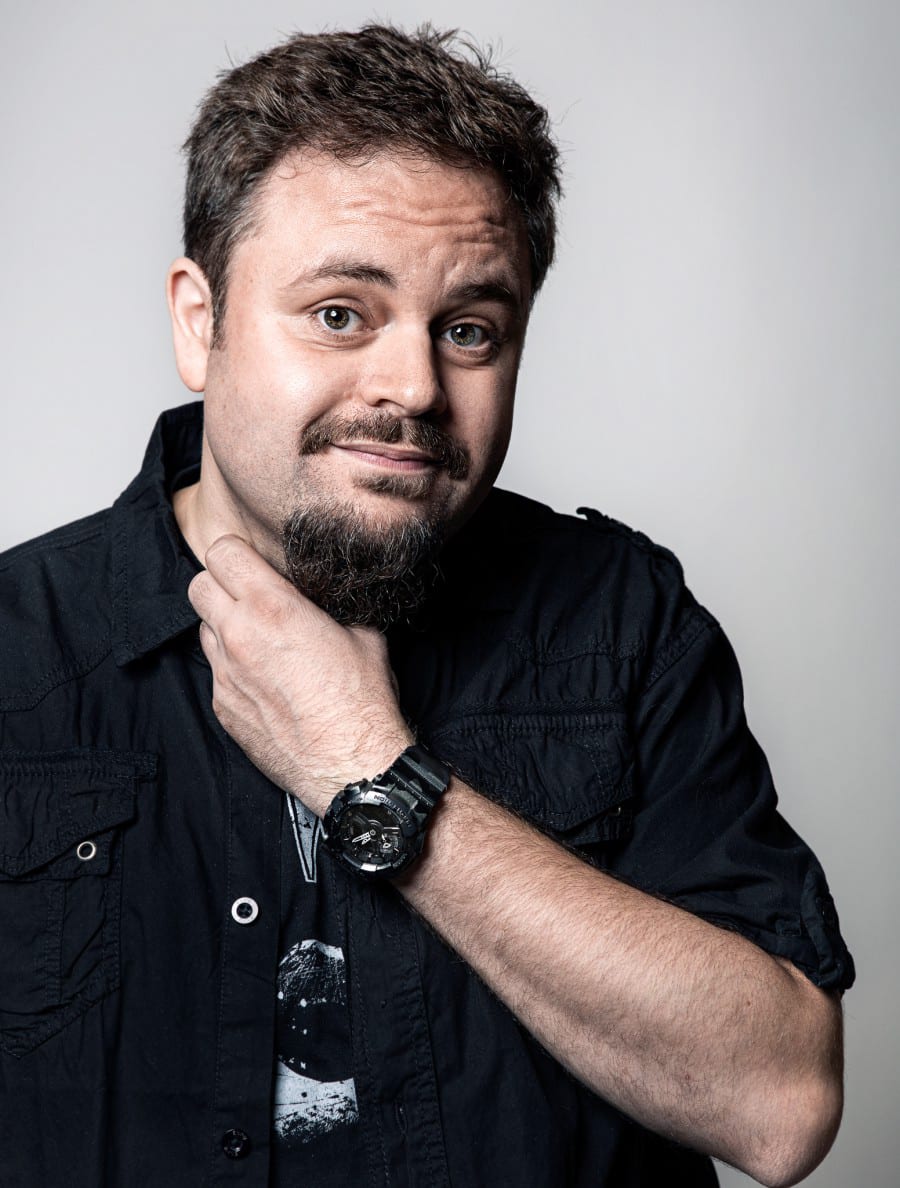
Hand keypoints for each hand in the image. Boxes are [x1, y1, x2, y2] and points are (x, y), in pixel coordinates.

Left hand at [187, 535, 412, 815]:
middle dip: (221, 584)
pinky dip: (234, 667)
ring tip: (261, 640)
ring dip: (224, 626)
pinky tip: (266, 680)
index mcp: (272, 607)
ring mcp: (225, 675)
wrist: (352, 766)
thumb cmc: (363, 701)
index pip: (222, 552)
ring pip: (203, 629)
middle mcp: (239, 636)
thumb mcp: (363, 634)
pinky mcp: (222, 707)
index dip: (238, 552)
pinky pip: (216, 671)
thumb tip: (328, 595)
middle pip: (198, 586)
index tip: (254, 562)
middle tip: (250, 595)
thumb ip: (332, 606)